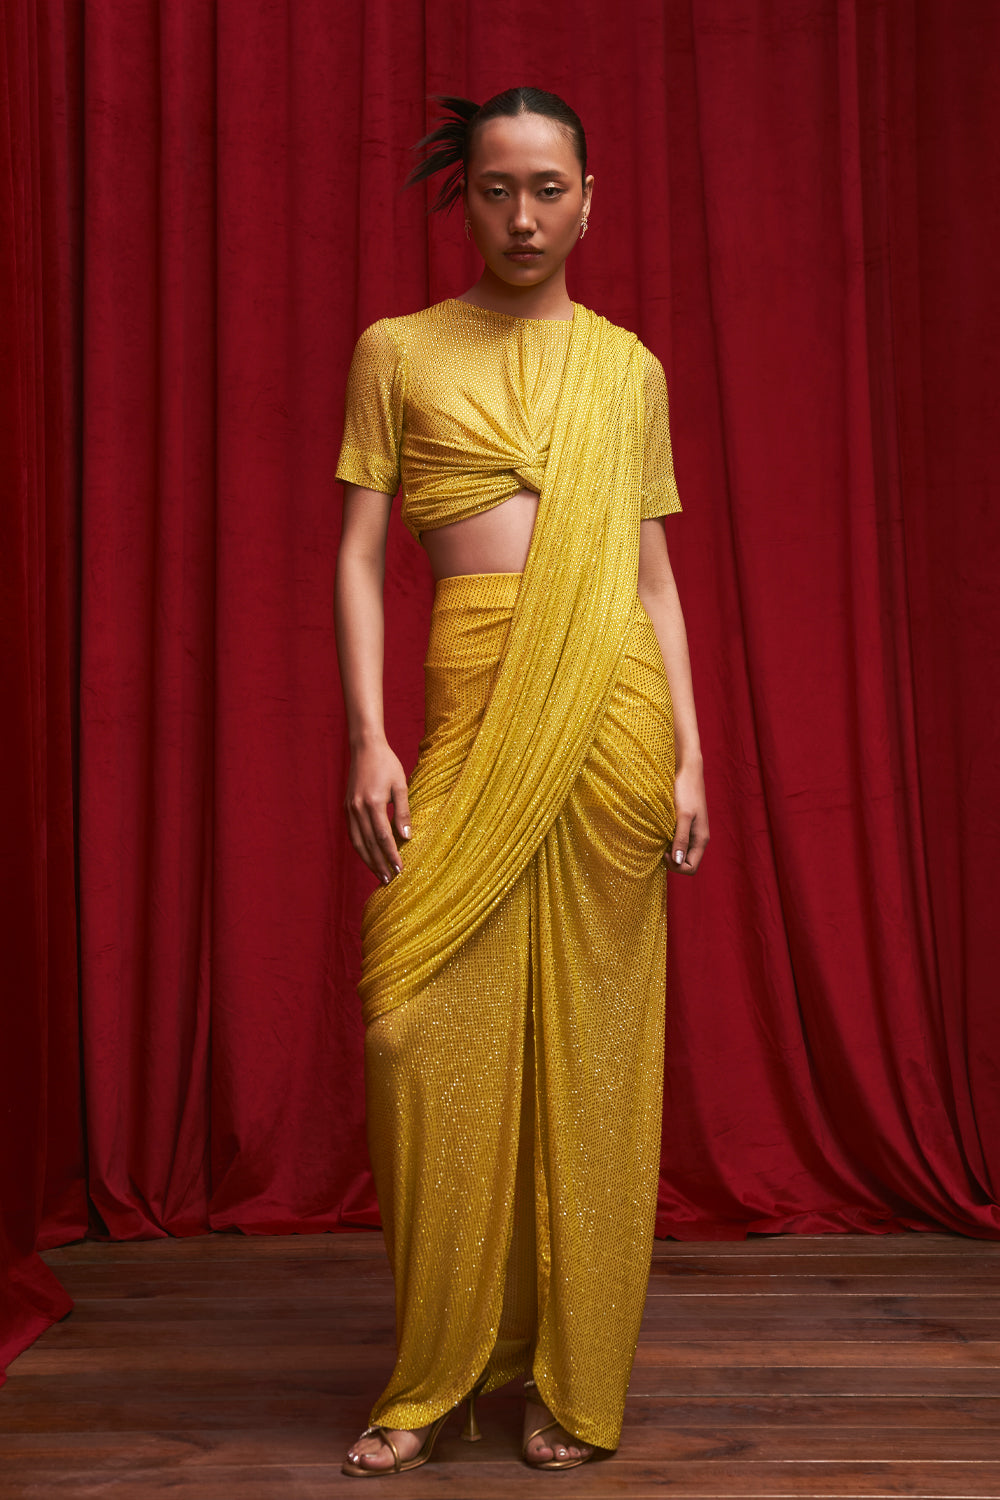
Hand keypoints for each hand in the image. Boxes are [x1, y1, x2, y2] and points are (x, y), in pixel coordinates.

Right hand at [345, 738, 411, 883]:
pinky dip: (360, 848)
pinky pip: (353, 834)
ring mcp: (349, 809)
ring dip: (368, 860)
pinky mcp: (346, 808)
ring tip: (379, 874)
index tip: (400, 869)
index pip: (383, 837)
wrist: (365, 748)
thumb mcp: (400, 785)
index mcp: (373, 803)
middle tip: (389, 880)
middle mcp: (357, 809)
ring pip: (358, 842)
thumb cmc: (387, 764)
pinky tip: (368, 857)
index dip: (391, 855)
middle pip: (369, 844)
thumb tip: (407, 838)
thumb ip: (404, 812)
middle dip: (379, 863)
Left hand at [667, 760, 708, 874]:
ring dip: (669, 851)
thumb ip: (681, 838)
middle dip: (672, 861)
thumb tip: (677, 860)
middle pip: (686, 863)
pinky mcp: (684, 825)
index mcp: (701, 839)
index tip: (663, 852)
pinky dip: (668, 841)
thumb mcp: (682, 815)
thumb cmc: (686, 791)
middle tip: (659, 847)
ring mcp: (691, 832)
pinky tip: (659, 831)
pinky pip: (677, 841)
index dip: (676, 866)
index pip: (691, 868)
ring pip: (680, 853)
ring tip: (658, 839)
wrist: (688, 771)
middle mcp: (698, 839)